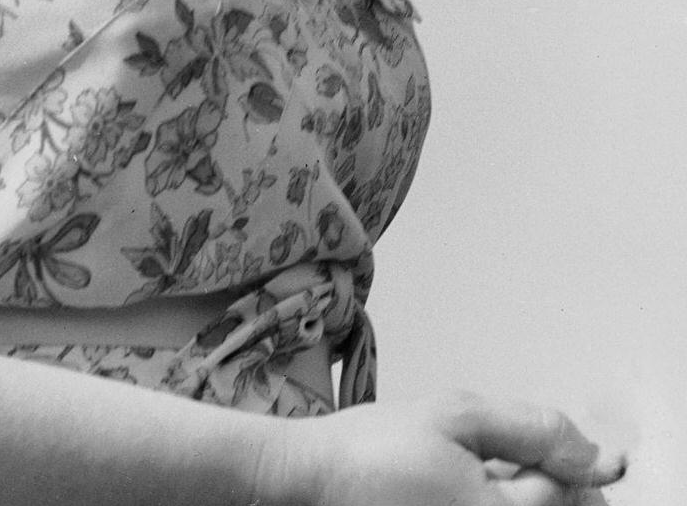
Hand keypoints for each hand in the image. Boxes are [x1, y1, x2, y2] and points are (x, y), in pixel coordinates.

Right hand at [266, 392, 626, 505]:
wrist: (313, 482)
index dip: (567, 461)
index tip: (538, 444)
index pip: (573, 496)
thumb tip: (598, 455)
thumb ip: (534, 430)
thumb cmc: (373, 450)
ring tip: (472, 474)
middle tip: (501, 457)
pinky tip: (461, 490)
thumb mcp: (455, 415)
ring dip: (519, 494)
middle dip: (548, 484)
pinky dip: (491, 504)